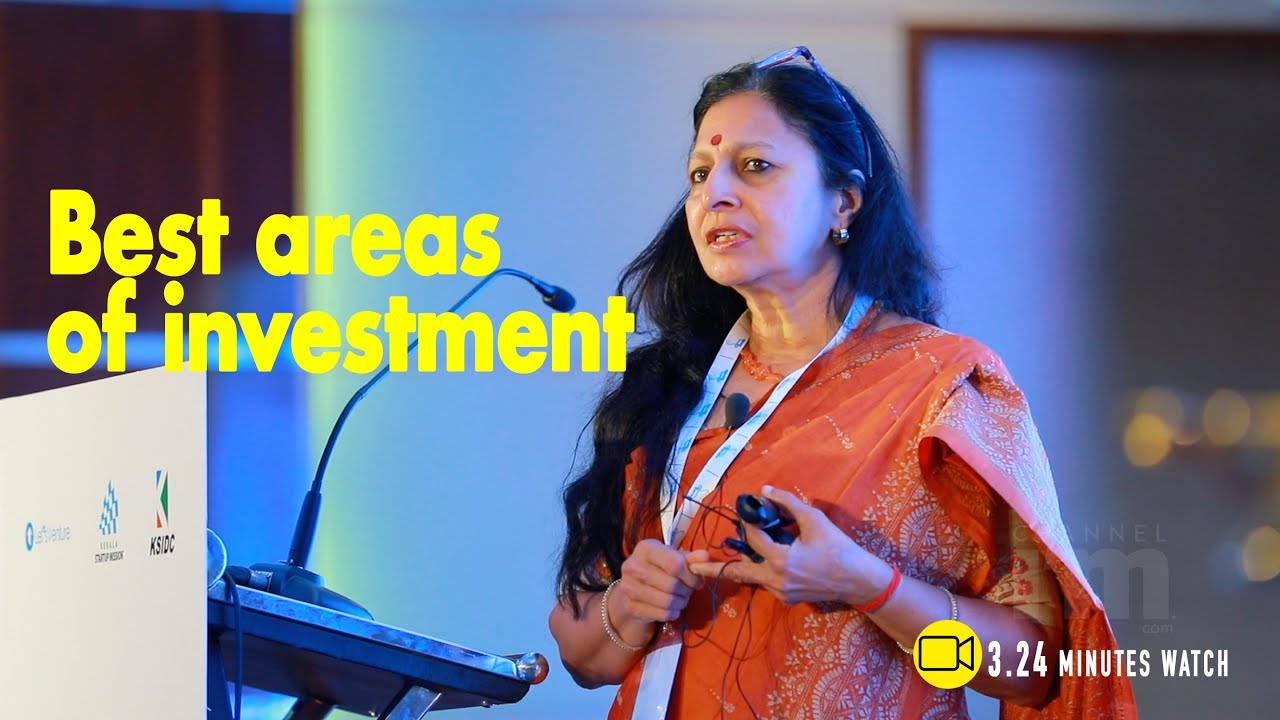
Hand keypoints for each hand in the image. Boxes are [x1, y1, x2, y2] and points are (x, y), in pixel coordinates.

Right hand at [610, 540, 709, 634]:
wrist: (634, 586)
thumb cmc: (660, 568)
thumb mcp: (675, 558)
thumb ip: (691, 558)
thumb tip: (705, 557)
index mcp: (645, 548)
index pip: (675, 564)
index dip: (691, 576)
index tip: (697, 581)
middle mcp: (633, 565)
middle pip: (672, 585)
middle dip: (687, 591)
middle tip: (688, 591)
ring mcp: (628, 587)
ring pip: (667, 602)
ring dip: (681, 603)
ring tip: (681, 599)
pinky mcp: (630, 606)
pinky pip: (661, 614)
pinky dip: (672, 613)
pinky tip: (672, 608)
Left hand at [688, 486, 891, 605]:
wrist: (858, 580)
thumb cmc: (839, 548)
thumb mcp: (815, 520)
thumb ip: (788, 503)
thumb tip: (765, 490)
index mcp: (781, 560)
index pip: (754, 539)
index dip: (748, 524)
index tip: (745, 512)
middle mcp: (776, 580)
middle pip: (737, 572)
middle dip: (712, 568)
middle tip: (690, 564)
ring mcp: (780, 593)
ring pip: (751, 578)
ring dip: (737, 566)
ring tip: (712, 561)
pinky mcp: (786, 599)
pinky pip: (765, 583)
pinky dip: (758, 571)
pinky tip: (758, 560)